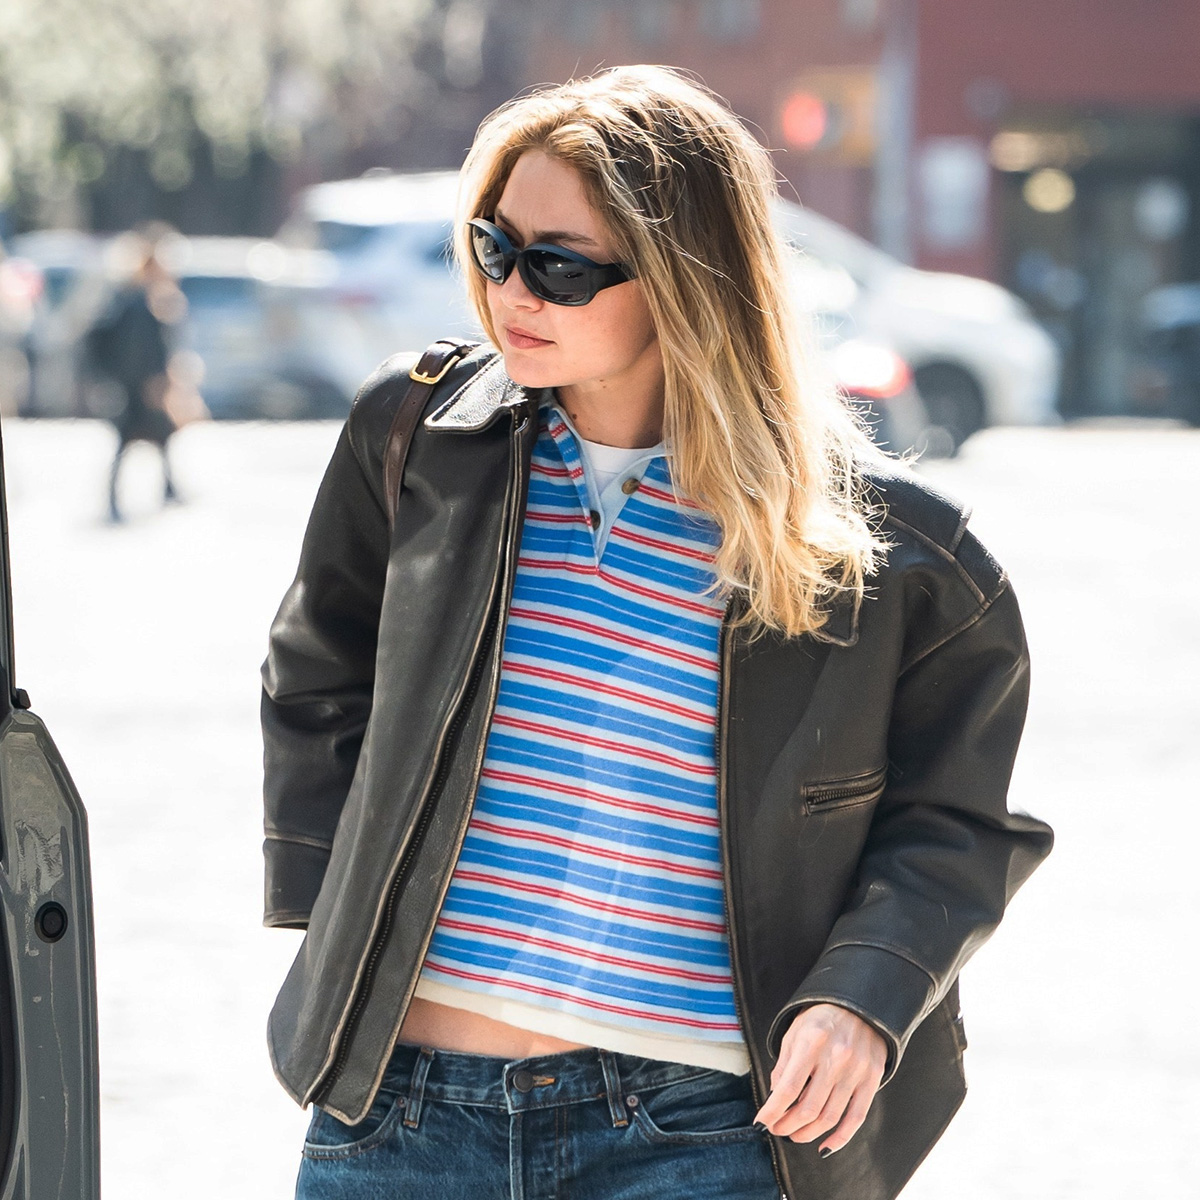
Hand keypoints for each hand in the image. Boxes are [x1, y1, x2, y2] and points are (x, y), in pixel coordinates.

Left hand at [753, 1003, 886, 1156]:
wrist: (859, 1004)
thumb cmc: (821, 1018)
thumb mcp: (795, 1032)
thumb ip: (784, 1064)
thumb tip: (774, 1098)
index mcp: (811, 1043)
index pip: (788, 1088)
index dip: (772, 1111)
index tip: (761, 1123)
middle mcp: (836, 1058)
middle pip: (808, 1108)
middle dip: (787, 1125)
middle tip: (776, 1130)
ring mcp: (856, 1071)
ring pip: (830, 1117)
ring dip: (808, 1133)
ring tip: (794, 1135)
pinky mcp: (872, 1080)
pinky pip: (856, 1118)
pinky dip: (840, 1138)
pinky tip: (825, 1146)